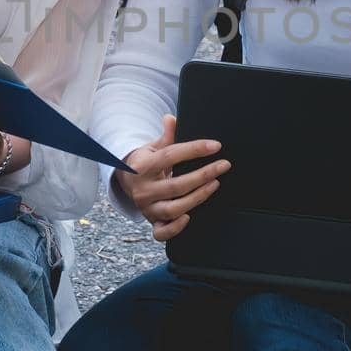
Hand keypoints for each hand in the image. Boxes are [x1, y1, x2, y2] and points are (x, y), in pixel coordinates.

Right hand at [114, 114, 229, 241]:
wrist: (126, 181)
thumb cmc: (147, 161)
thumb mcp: (153, 146)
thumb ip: (166, 135)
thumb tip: (171, 118)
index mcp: (142, 166)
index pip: (170, 156)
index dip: (194, 150)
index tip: (215, 146)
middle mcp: (143, 189)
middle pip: (176, 184)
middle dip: (203, 174)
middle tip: (223, 165)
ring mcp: (146, 208)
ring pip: (173, 208)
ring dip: (197, 197)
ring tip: (215, 184)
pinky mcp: (151, 221)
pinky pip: (161, 232)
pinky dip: (175, 228)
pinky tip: (189, 217)